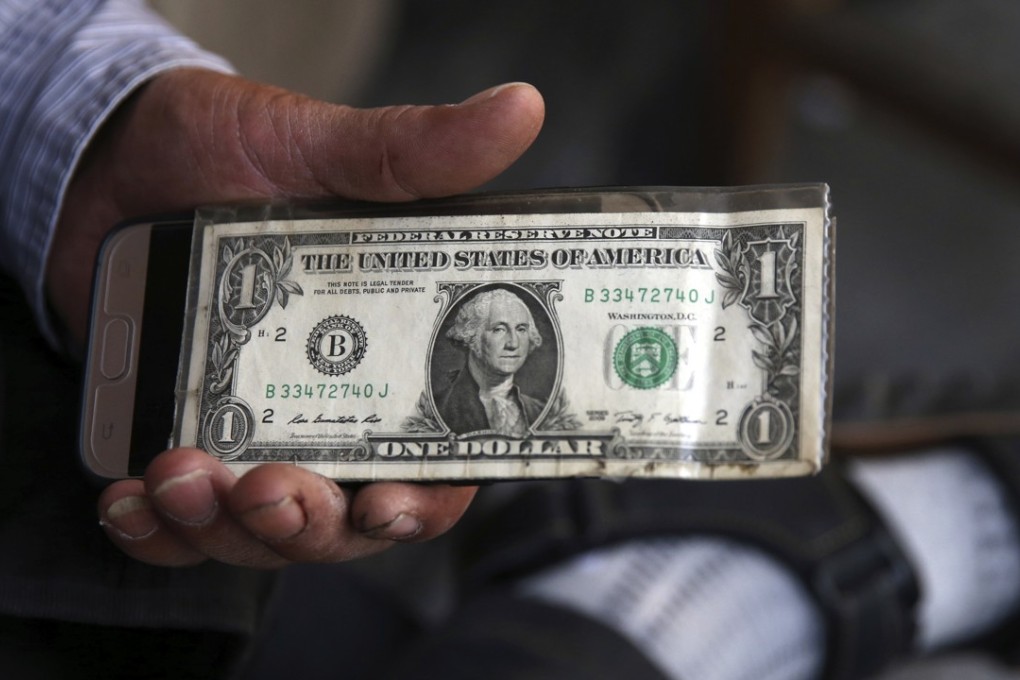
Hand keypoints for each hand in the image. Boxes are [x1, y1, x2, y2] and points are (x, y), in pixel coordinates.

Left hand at [53, 69, 543, 566]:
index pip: (434, 461)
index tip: (389, 503)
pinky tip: (136, 500)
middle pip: (344, 518)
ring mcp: (252, 436)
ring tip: (183, 477)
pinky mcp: (180, 443)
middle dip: (310, 524)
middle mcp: (330, 414)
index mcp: (390, 361)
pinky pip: (176, 524)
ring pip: (260, 534)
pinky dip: (158, 530)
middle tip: (270, 489)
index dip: (423, 500)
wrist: (120, 152)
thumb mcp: (326, 149)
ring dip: (227, 530)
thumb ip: (418, 153)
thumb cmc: (240, 152)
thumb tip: (520, 108)